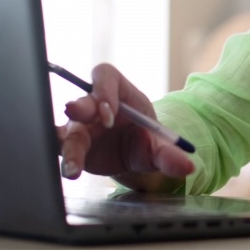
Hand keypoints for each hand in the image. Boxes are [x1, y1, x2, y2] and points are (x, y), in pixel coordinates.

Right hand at [57, 63, 195, 190]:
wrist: (134, 157)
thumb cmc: (146, 140)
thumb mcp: (160, 147)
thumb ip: (170, 154)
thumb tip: (189, 166)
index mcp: (118, 91)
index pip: (105, 77)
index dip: (104, 92)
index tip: (109, 115)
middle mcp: (94, 105)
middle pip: (82, 100)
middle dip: (79, 107)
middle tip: (74, 112)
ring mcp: (79, 125)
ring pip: (68, 130)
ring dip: (68, 145)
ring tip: (72, 168)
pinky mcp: (71, 145)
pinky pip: (60, 148)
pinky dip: (62, 160)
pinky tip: (67, 172)